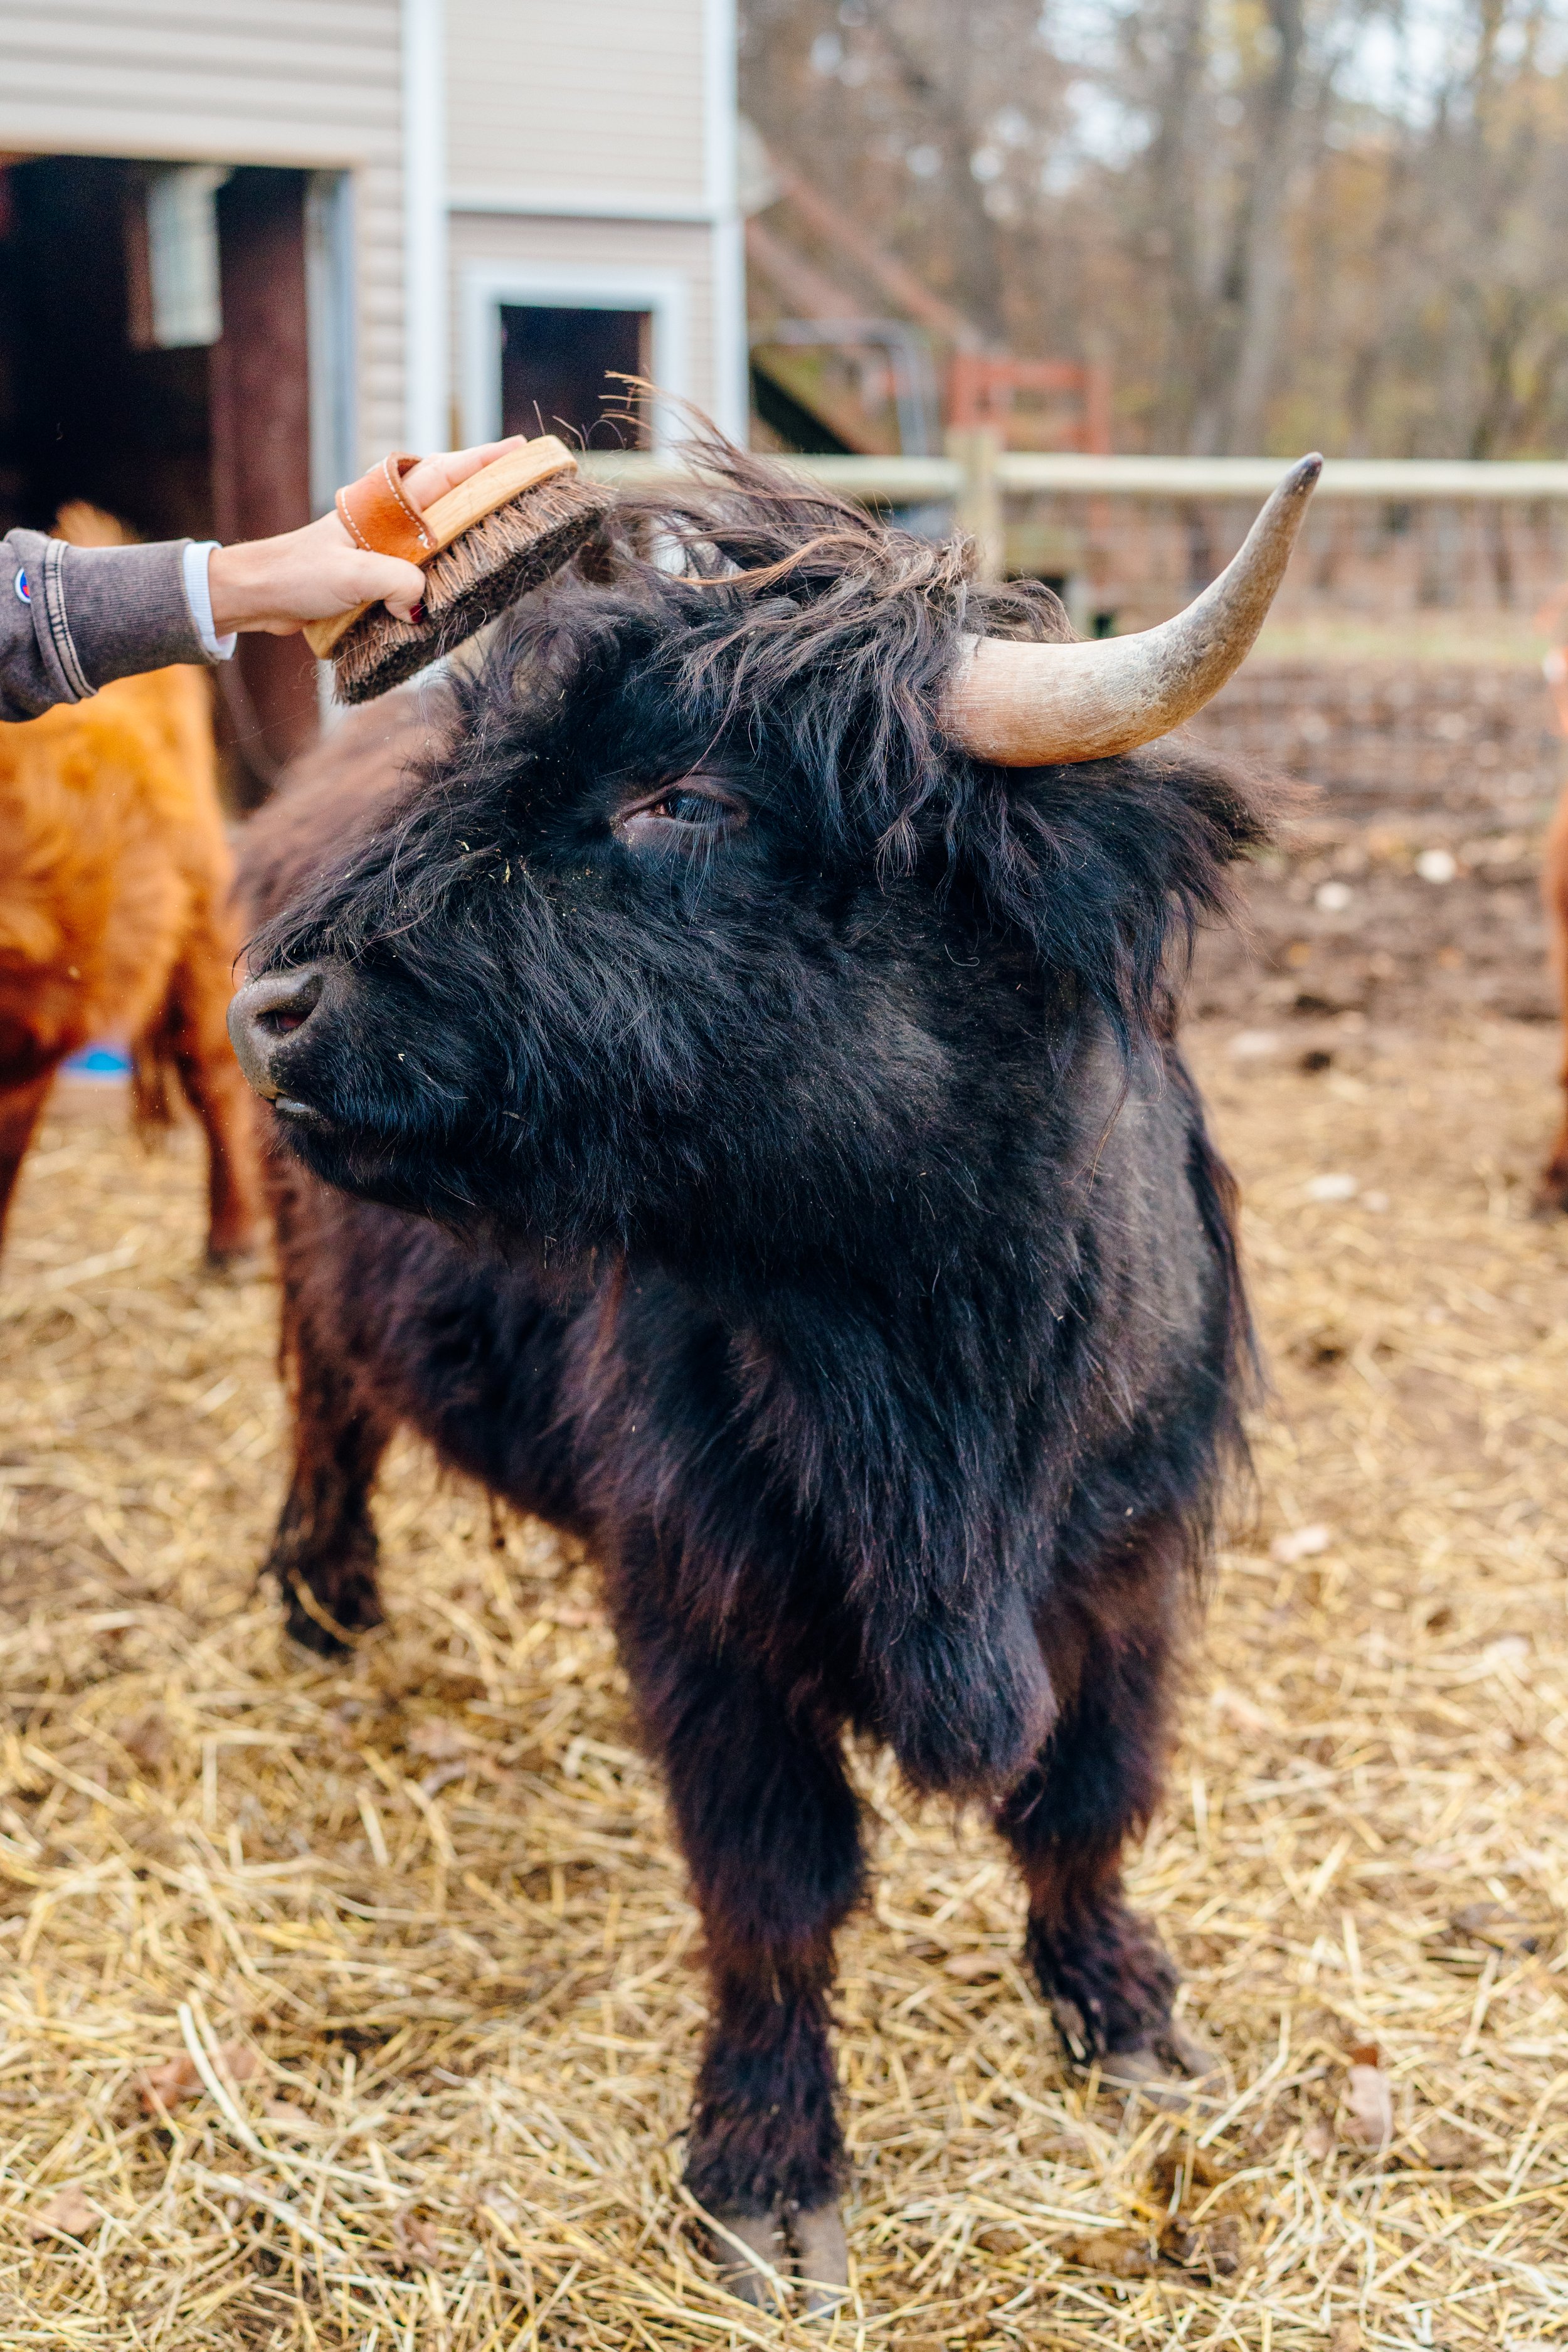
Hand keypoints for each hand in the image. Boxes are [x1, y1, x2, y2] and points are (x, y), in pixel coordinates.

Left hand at [206, 436, 532, 635]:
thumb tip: (420, 601)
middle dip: (484, 478)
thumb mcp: (352, 578)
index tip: (519, 449)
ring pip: (438, 521)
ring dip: (468, 514)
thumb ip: (395, 583)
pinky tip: (461, 566)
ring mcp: (383, 542)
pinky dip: (446, 556)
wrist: (261, 592)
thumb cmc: (299, 574)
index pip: (444, 475)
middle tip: (523, 471)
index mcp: (384, 508)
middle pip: (447, 488)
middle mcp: (388, 519)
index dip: (484, 462)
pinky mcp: (376, 568)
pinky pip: (423, 558)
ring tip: (504, 512)